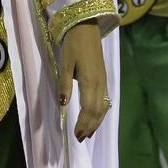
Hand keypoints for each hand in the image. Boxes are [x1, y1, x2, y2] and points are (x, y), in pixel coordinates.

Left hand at [58, 20, 109, 141]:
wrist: (87, 28)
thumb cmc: (73, 44)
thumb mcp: (65, 63)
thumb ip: (64, 84)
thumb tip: (63, 104)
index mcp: (90, 80)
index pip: (89, 109)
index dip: (83, 123)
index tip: (76, 135)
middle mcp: (100, 84)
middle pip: (97, 111)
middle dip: (90, 127)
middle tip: (80, 139)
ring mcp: (103, 81)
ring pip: (103, 107)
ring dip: (96, 122)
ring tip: (88, 134)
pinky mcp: (103, 79)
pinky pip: (105, 101)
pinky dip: (100, 113)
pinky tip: (95, 118)